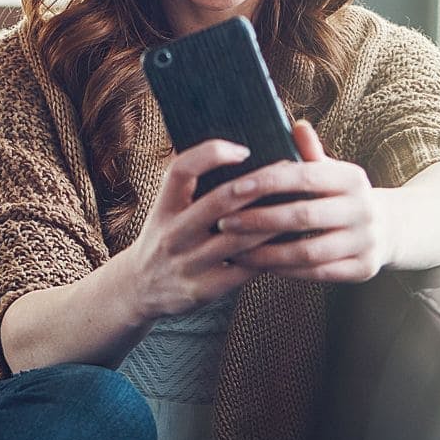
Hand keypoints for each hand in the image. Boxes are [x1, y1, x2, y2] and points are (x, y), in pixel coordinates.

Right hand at [120, 138, 286, 319]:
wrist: (141, 288)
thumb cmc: (167, 238)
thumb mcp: (166, 209)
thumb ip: (191, 185)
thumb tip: (237, 152)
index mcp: (164, 207)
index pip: (181, 170)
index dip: (211, 154)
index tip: (243, 150)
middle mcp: (173, 233)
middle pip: (218, 202)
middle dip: (259, 184)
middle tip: (289, 171)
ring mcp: (188, 263)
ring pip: (239, 238)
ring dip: (272, 220)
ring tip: (298, 204)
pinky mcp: (203, 289)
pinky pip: (244, 270)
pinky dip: (268, 255)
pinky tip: (288, 244)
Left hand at [218, 121, 392, 282]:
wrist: (390, 229)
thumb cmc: (344, 196)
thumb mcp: (333, 171)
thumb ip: (311, 153)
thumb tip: (296, 124)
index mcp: (352, 178)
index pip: (304, 176)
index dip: (267, 182)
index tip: (232, 189)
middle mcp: (363, 209)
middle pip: (303, 216)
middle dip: (258, 220)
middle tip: (224, 223)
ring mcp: (366, 242)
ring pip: (307, 252)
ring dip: (266, 253)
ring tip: (234, 251)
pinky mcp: (363, 269)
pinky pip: (316, 274)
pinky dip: (285, 271)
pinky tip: (259, 266)